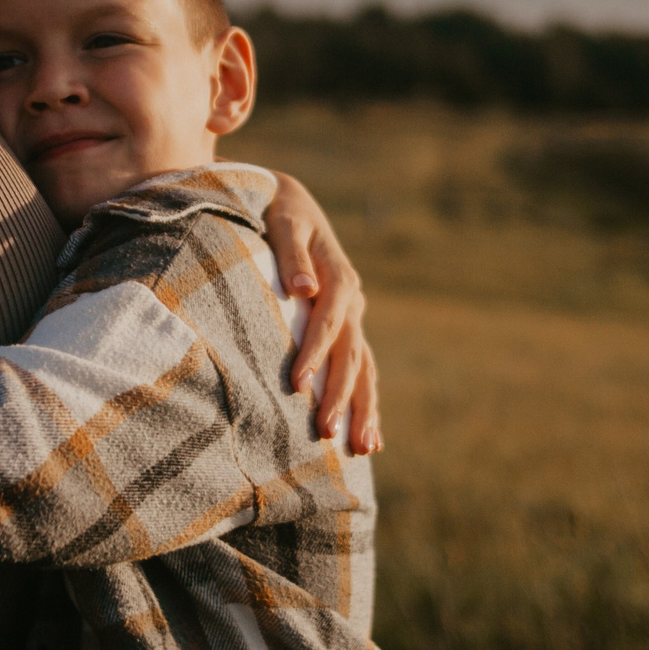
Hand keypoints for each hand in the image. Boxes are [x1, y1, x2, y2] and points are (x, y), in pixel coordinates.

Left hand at [263, 172, 382, 453]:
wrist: (291, 202)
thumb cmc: (280, 213)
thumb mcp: (283, 223)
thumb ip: (291, 256)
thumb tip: (303, 289)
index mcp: (340, 276)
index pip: (328, 323)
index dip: (314, 354)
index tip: (295, 384)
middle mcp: (353, 300)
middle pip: (351, 355)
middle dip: (341, 395)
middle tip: (328, 433)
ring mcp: (354, 316)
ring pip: (364, 368)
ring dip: (363, 407)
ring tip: (363, 447)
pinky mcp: (347, 328)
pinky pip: (361, 369)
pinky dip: (365, 400)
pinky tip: (368, 436)